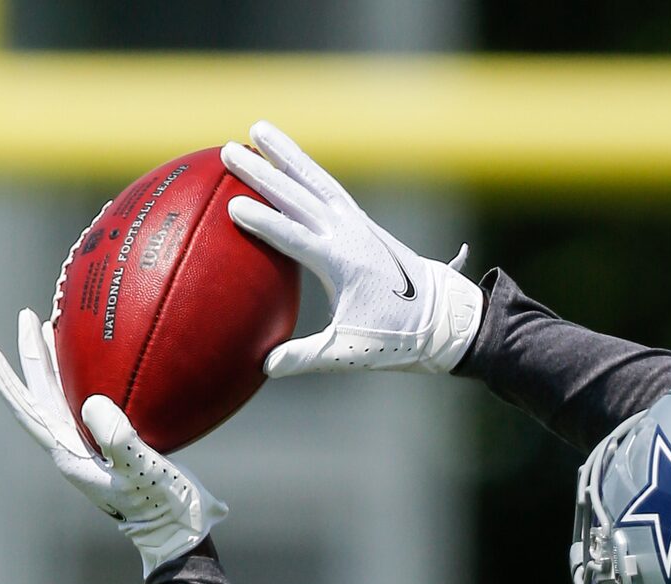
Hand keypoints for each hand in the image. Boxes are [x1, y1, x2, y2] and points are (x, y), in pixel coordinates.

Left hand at [0, 309, 227, 573]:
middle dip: (32, 357)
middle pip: (40, 396)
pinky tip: (94, 365)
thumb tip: (92, 402)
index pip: (29, 409)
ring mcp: (89, 449)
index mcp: (68, 454)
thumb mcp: (143, 472)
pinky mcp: (109, 447)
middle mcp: (71, 449)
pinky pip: (84, 405)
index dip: (8, 378)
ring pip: (60, 399)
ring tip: (52, 330)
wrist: (177, 533)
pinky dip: (81, 379)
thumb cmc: (161, 507)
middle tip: (28, 317)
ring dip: (53, 365)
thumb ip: (117, 439)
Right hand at [222, 121, 483, 377]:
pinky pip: (328, 186)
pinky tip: (289, 156)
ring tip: (258, 128)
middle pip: (299, 197)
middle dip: (264, 174)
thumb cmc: (394, 338)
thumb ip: (306, 358)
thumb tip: (264, 367)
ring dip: (287, 155)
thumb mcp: (349, 353)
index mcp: (343, 265)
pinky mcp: (361, 221)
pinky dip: (307, 168)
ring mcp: (357, 223)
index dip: (265, 223)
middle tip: (228, 151)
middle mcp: (349, 235)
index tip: (233, 207)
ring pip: (316, 180)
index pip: (296, 238)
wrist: (441, 316)